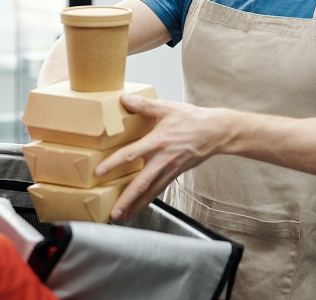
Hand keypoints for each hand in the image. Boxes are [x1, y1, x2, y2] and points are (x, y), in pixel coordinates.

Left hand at [95, 94, 232, 220]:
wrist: (216, 132)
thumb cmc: (192, 119)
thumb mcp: (167, 107)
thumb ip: (144, 104)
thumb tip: (124, 98)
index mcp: (158, 142)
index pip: (131, 154)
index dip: (114, 163)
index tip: (99, 173)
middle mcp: (163, 159)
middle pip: (141, 183)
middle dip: (126, 199)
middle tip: (113, 213)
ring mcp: (170, 169)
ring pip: (150, 191)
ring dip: (136, 205)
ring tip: (122, 217)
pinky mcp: (175, 174)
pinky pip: (159, 190)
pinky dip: (147, 200)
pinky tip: (139, 207)